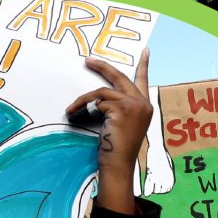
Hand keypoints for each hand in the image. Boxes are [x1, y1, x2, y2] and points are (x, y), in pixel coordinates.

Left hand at [66, 49, 151, 212]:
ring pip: (103, 91)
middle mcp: (143, 103)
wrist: (118, 165)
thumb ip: (120, 109)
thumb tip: (101, 98)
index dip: (144, 66)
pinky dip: (83, 106)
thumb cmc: (116, 150)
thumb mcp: (123, 125)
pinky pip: (97, 100)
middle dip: (103, 67)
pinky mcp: (122, 108)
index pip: (143, 81)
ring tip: (71, 108)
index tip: (145, 52)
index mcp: (145, 107)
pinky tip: (75, 114)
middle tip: (88, 60)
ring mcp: (134, 105)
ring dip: (84, 99)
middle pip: (120, 77)